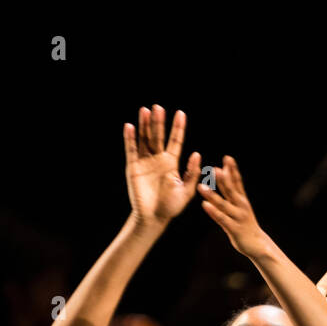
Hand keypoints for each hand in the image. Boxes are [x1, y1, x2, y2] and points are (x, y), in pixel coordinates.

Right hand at [125, 106, 200, 224]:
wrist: (154, 218)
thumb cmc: (171, 206)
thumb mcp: (187, 191)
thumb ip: (192, 173)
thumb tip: (197, 154)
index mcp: (171, 163)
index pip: (175, 141)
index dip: (178, 128)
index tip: (180, 113)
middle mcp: (158, 159)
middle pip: (158, 136)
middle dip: (159, 122)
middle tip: (158, 107)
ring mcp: (145, 162)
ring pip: (144, 139)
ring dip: (144, 125)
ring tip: (145, 110)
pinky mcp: (133, 168)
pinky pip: (131, 150)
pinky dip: (130, 138)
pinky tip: (129, 126)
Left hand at [196, 156, 267, 257]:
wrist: (258, 244)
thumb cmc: (246, 224)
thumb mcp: (242, 206)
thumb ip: (233, 193)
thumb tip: (227, 176)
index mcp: (243, 200)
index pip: (238, 182)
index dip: (233, 170)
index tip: (227, 158)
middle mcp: (241, 206)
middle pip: (231, 190)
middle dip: (223, 179)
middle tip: (215, 168)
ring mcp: (238, 217)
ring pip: (223, 204)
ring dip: (212, 195)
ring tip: (201, 186)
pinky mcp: (234, 228)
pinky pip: (221, 219)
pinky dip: (213, 211)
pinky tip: (205, 205)